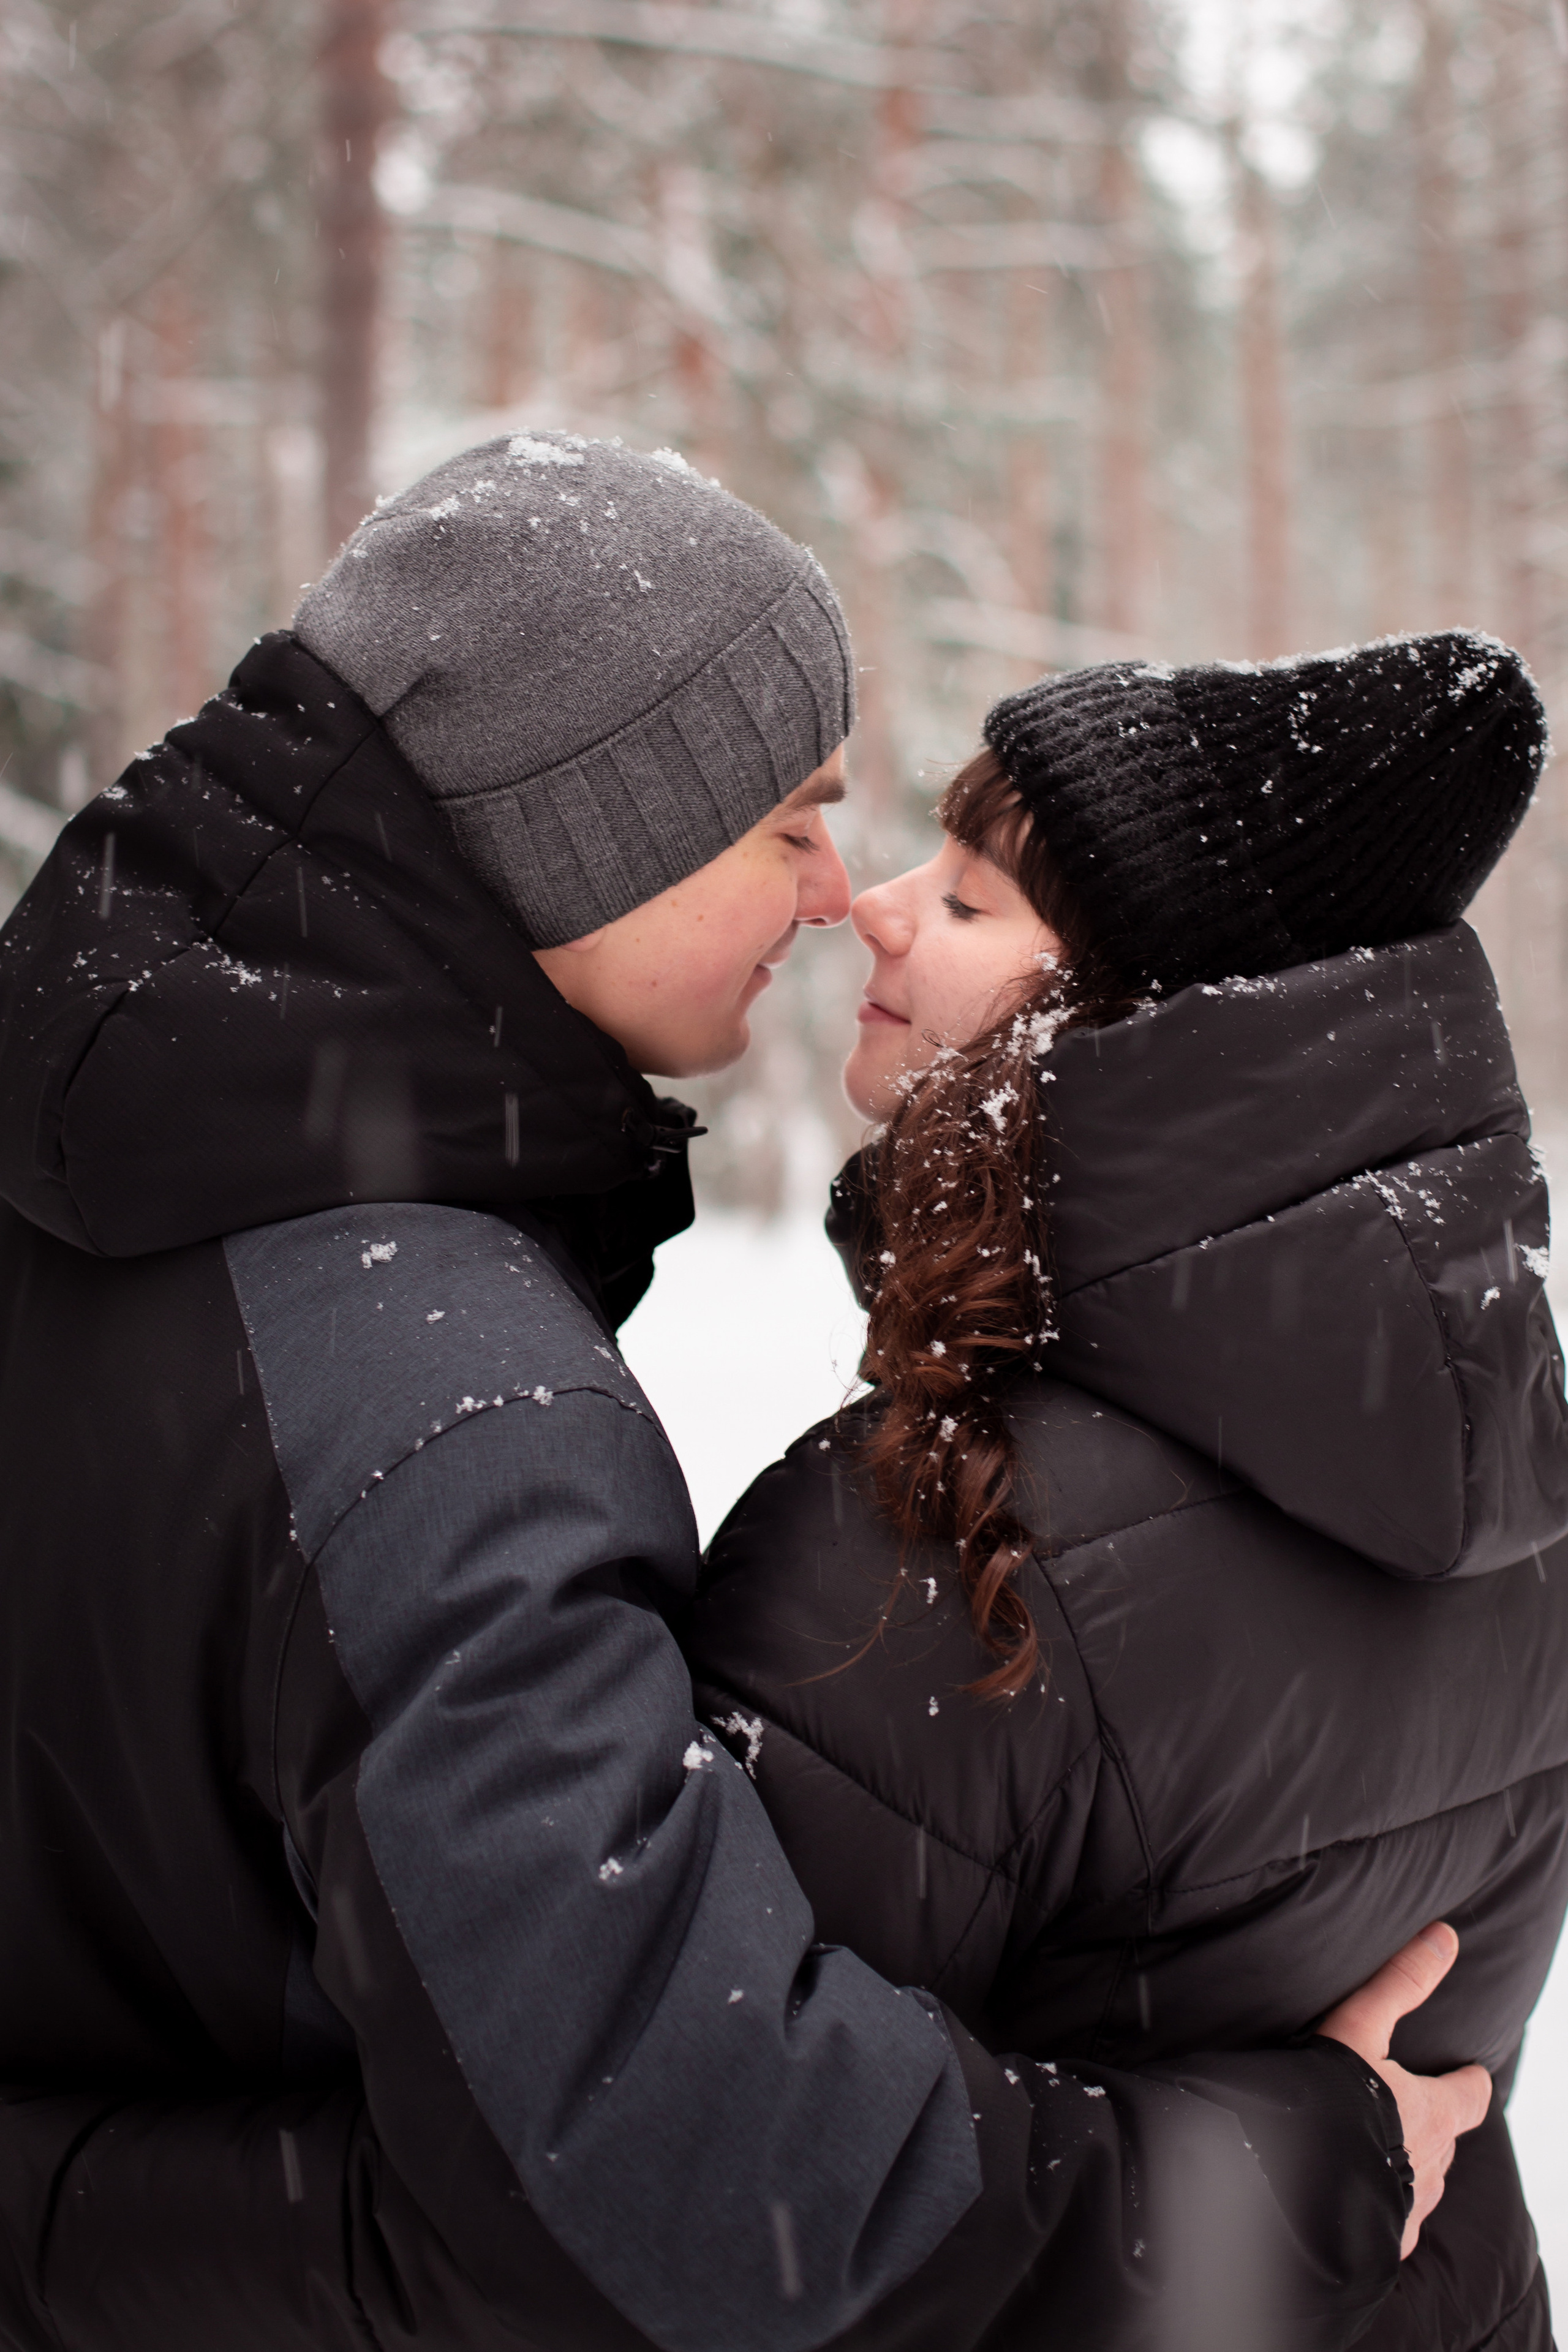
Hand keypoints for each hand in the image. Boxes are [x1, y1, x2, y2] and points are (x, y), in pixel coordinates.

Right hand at [1320, 1921, 1491, 2257]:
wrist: (1297, 2181)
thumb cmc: (1331, 2097)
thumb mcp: (1359, 2025)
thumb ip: (1400, 1981)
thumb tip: (1445, 1936)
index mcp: (1431, 2113)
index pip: (1470, 2098)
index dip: (1471, 2084)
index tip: (1471, 2075)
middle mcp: (1431, 2163)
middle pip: (1448, 2142)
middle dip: (1438, 2127)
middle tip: (1419, 2112)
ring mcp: (1409, 2207)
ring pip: (1425, 2185)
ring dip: (1415, 2168)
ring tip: (1390, 2158)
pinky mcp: (1381, 2237)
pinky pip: (1396, 2223)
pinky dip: (1387, 2208)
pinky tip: (1365, 2203)